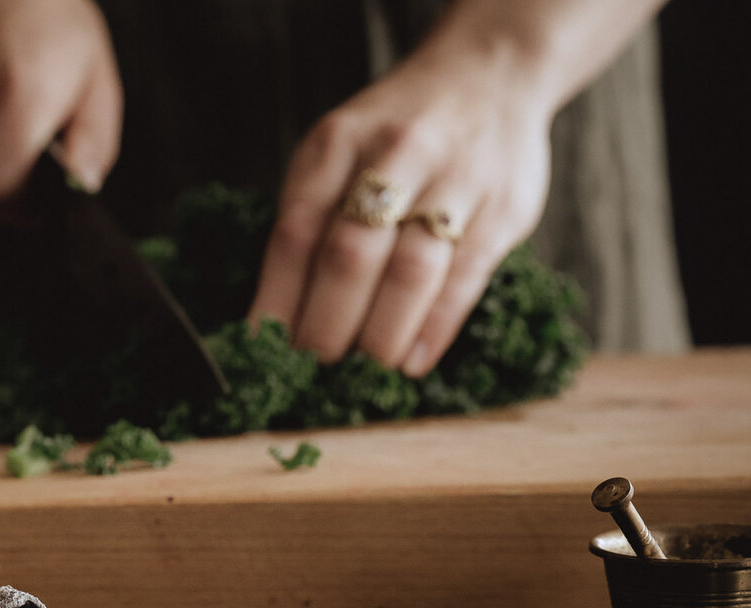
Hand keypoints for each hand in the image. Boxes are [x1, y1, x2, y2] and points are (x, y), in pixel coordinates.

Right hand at [0, 0, 122, 210]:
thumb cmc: (52, 25)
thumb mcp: (98, 79)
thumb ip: (95, 142)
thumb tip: (83, 187)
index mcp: (21, 98)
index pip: (0, 196)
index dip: (22, 214)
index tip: (42, 206)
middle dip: (10, 192)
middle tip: (32, 167)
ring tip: (10, 122)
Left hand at [248, 41, 552, 375]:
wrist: (489, 74)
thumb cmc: (393, 135)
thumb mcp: (336, 153)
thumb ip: (309, 219)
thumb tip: (275, 318)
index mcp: (336, 143)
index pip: (296, 232)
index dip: (278, 299)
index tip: (266, 348)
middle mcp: (395, 154)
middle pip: (350, 255)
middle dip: (327, 324)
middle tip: (315, 365)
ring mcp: (455, 178)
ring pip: (409, 272)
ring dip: (380, 335)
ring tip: (363, 370)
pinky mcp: (503, 207)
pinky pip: (464, 279)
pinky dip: (434, 328)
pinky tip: (412, 361)